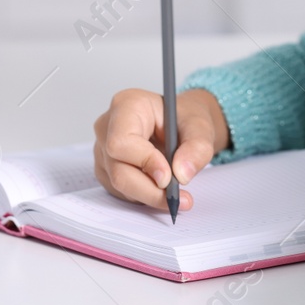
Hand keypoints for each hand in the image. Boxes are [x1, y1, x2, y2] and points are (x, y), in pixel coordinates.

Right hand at [92, 88, 229, 211]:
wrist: (179, 126)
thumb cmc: (184, 120)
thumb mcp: (201, 128)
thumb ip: (197, 148)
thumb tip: (182, 174)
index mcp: (127, 106)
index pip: (121, 141)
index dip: (144, 162)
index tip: (168, 177)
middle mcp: (107, 127)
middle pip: (118, 170)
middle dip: (150, 190)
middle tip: (178, 198)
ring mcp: (103, 150)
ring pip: (119, 185)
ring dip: (149, 194)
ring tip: (175, 192)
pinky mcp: (106, 169)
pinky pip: (120, 191)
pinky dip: (143, 195)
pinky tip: (160, 187)